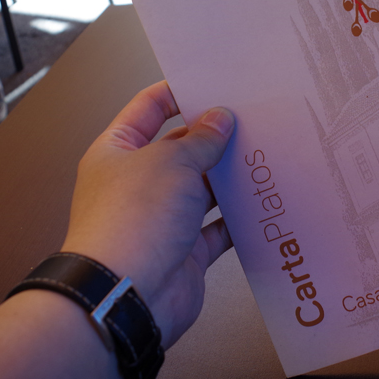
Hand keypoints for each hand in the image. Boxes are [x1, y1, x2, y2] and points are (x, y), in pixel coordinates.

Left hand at [61, 81, 234, 347]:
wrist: (126, 294)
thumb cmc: (131, 222)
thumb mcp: (171, 162)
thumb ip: (201, 140)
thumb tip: (220, 119)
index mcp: (117, 151)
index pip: (147, 109)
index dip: (177, 93)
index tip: (211, 83)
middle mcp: (136, 183)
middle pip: (178, 149)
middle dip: (212, 137)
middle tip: (249, 120)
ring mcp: (160, 218)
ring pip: (200, 189)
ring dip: (227, 177)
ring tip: (261, 155)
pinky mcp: (183, 251)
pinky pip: (215, 229)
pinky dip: (236, 219)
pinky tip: (259, 204)